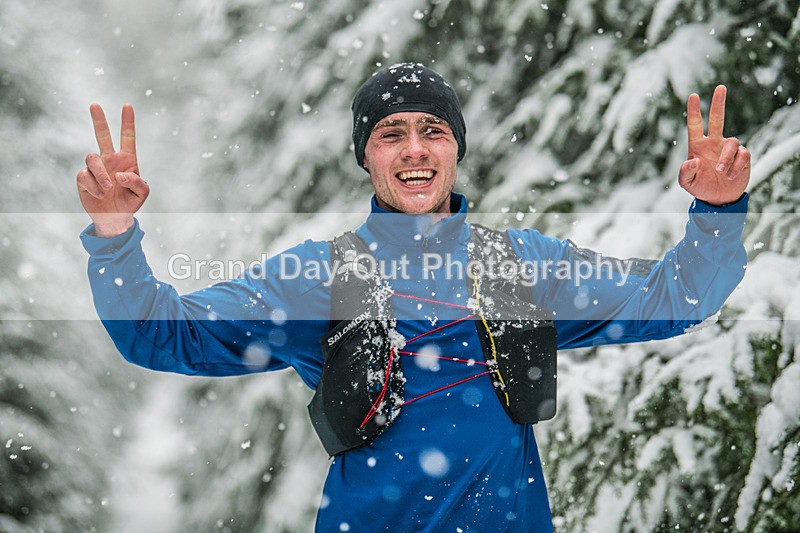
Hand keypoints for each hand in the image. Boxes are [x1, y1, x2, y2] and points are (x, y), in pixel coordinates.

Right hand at [76, 104, 148, 236]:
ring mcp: (96, 168)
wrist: (114, 218)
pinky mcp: (84, 178)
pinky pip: (85, 176)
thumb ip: (138, 182)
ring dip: (101, 174)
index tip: (127, 106)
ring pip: (92, 158)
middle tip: (95, 105)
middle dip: (99, 120)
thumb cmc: (129, 202)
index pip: (127, 138)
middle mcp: (110, 160)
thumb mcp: (142, 194)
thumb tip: (120, 174)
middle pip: (103, 136)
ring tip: (109, 188)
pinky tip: (100, 194)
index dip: (128, 122)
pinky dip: (94, 186)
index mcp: (127, 160)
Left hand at [678, 85, 750, 205]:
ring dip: (726, 158)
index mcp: (698, 146)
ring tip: (721, 172)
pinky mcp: (742, 157)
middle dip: (718, 103)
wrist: (719, 198)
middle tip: (720, 87)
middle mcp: (714, 143)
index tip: (693, 96)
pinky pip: (743, 155)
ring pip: (732, 143)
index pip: (695, 125)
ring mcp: (728, 149)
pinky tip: (730, 176)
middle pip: (717, 119)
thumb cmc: (700, 186)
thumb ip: (685, 173)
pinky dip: (736, 166)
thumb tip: (694, 160)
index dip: (694, 111)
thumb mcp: (687, 183)